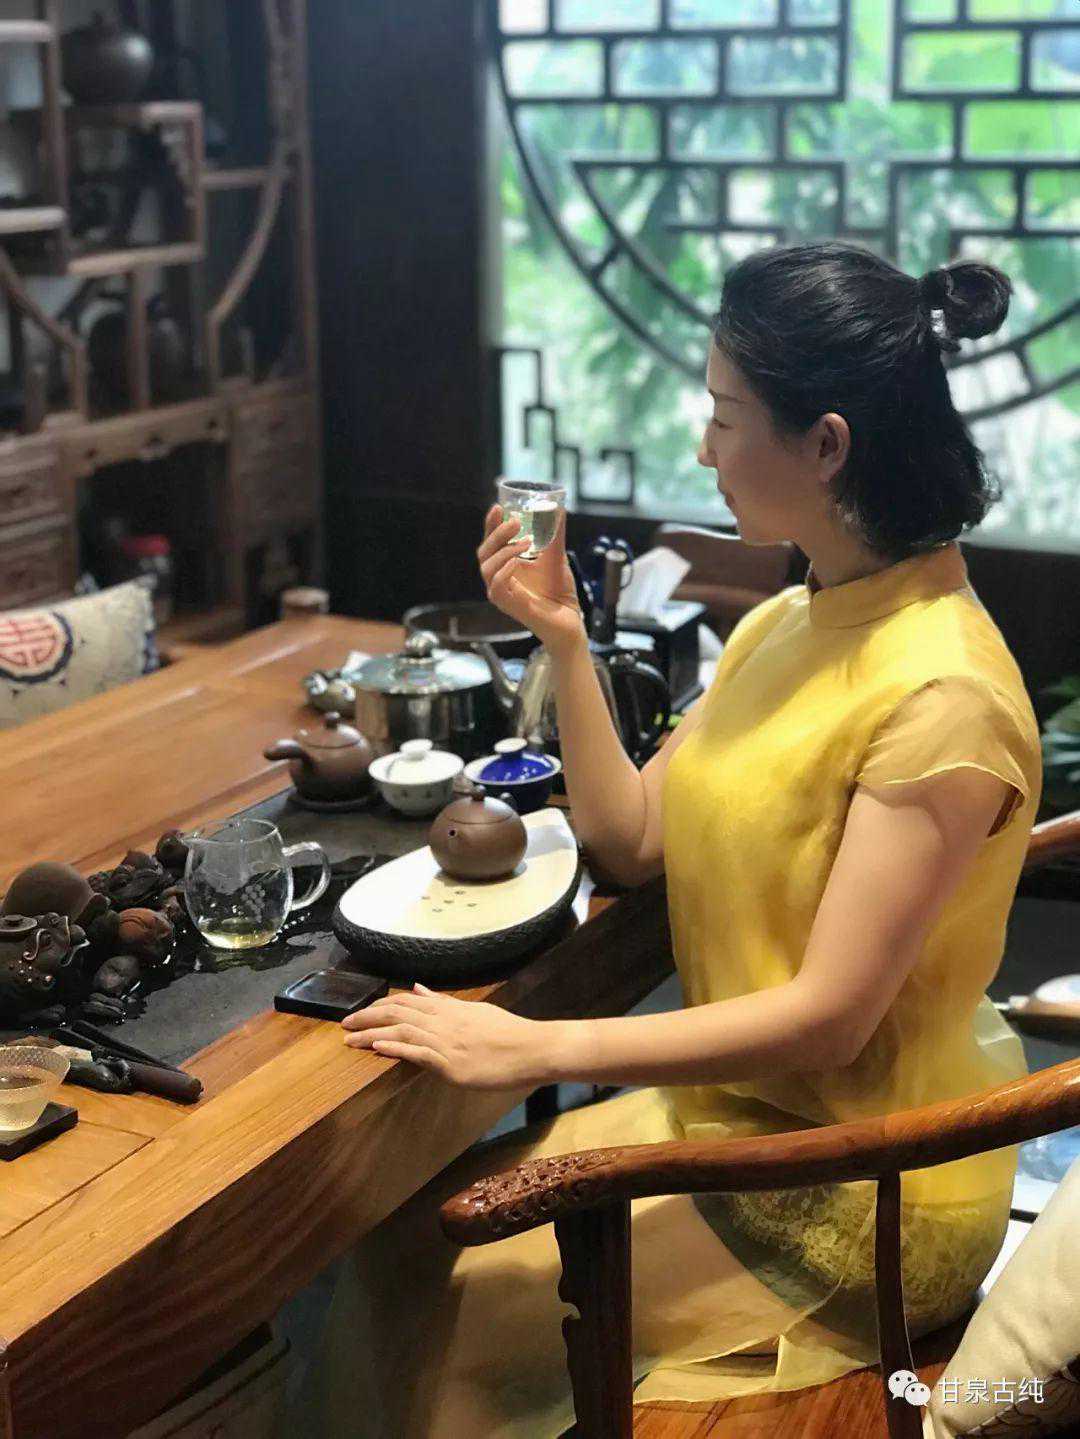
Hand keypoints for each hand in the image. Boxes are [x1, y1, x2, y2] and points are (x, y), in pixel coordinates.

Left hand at [342, 982, 552, 1088]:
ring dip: (371, 1033)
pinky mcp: (452, 1063)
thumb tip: (418, 988)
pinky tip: (376, 1048)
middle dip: (367, 1017)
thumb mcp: (475, 1011)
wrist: (532, 1049)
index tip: (360, 1010)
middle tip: (344, 1023)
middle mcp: (444, 1022)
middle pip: (397, 1013)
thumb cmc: (508, 1033)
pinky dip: (394, 1048)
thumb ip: (444, 1002)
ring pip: (401, 1031)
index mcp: (449, 1010)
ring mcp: (447, 1042)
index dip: (380, 1005)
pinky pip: (417, 1052)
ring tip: (349, 1038)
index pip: (406, 1001)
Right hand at [477, 503, 584, 656]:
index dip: (491, 524)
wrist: (570, 619)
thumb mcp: (556, 557)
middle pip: (484, 552)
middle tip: (516, 522)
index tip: (499, 507)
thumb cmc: (559, 592)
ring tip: (526, 543)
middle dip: (497, 533)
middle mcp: (499, 578)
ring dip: (505, 550)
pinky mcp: (507, 605)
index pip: (491, 542)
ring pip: (487, 567)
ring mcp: (501, 593)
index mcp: (506, 565)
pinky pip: (496, 586)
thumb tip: (558, 509)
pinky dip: (505, 571)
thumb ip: (554, 535)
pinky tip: (518, 562)